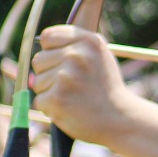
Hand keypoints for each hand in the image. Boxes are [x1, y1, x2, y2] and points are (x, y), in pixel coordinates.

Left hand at [29, 26, 142, 148]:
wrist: (119, 119)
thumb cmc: (106, 88)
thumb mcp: (99, 56)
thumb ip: (75, 44)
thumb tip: (41, 42)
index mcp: (88, 41)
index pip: (47, 37)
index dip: (51, 52)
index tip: (63, 64)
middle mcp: (76, 55)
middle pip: (39, 60)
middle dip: (49, 74)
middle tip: (72, 86)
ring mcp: (65, 77)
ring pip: (37, 82)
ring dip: (50, 92)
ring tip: (73, 97)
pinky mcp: (57, 99)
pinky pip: (39, 101)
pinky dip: (50, 108)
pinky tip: (69, 109)